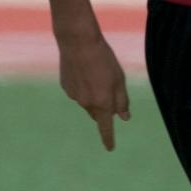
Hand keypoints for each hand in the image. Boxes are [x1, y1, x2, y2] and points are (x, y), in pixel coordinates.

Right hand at [57, 34, 129, 150]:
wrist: (78, 42)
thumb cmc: (103, 59)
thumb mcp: (119, 79)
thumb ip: (122, 101)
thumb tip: (124, 118)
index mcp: (102, 103)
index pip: (106, 127)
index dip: (108, 138)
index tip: (110, 148)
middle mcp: (86, 103)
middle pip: (97, 113)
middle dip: (104, 107)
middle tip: (108, 87)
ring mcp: (73, 95)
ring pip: (87, 101)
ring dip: (93, 93)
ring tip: (96, 71)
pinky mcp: (65, 86)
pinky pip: (77, 91)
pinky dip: (83, 85)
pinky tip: (84, 69)